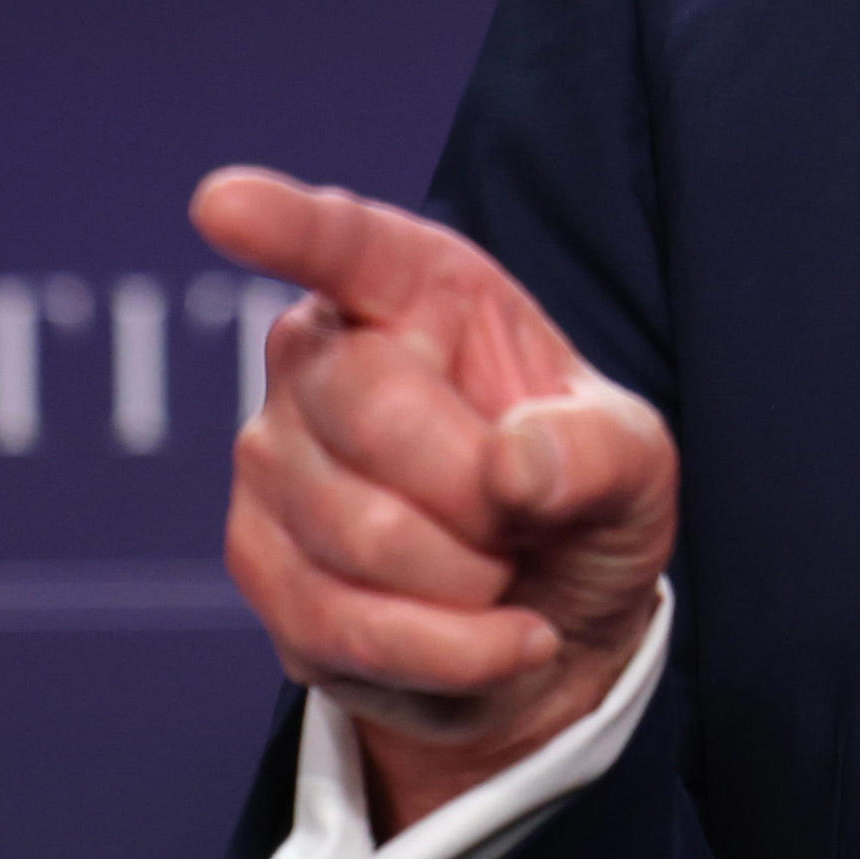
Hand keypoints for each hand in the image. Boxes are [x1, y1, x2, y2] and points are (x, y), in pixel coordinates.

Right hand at [192, 164, 677, 834]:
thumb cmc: (579, 499)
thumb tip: (513, 466)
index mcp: (420, 290)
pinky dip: (446, 655)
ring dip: (472, 586)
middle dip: (482, 495)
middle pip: (373, 407)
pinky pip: (342, 625)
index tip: (223, 203)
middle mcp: (321, 355)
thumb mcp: (636, 462)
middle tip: (524, 520)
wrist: (546, 620)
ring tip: (505, 575)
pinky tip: (494, 641)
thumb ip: (598, 450)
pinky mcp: (257, 563)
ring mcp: (271, 458)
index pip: (347, 244)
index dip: (287, 224)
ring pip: (359, 533)